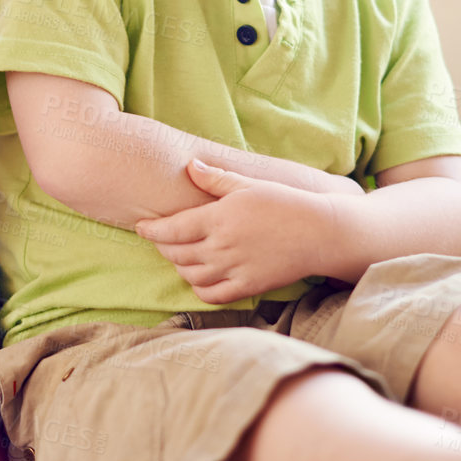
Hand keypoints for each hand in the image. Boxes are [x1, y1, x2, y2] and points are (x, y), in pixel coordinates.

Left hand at [132, 159, 336, 304]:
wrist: (319, 232)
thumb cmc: (284, 202)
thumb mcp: (248, 185)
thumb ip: (215, 179)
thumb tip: (190, 166)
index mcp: (218, 218)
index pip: (171, 229)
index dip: (151, 230)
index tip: (141, 227)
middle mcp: (222, 247)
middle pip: (176, 254)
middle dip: (163, 247)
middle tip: (161, 239)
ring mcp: (234, 270)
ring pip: (190, 275)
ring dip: (179, 266)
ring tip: (180, 255)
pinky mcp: (247, 287)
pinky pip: (211, 295)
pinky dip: (198, 288)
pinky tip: (199, 277)